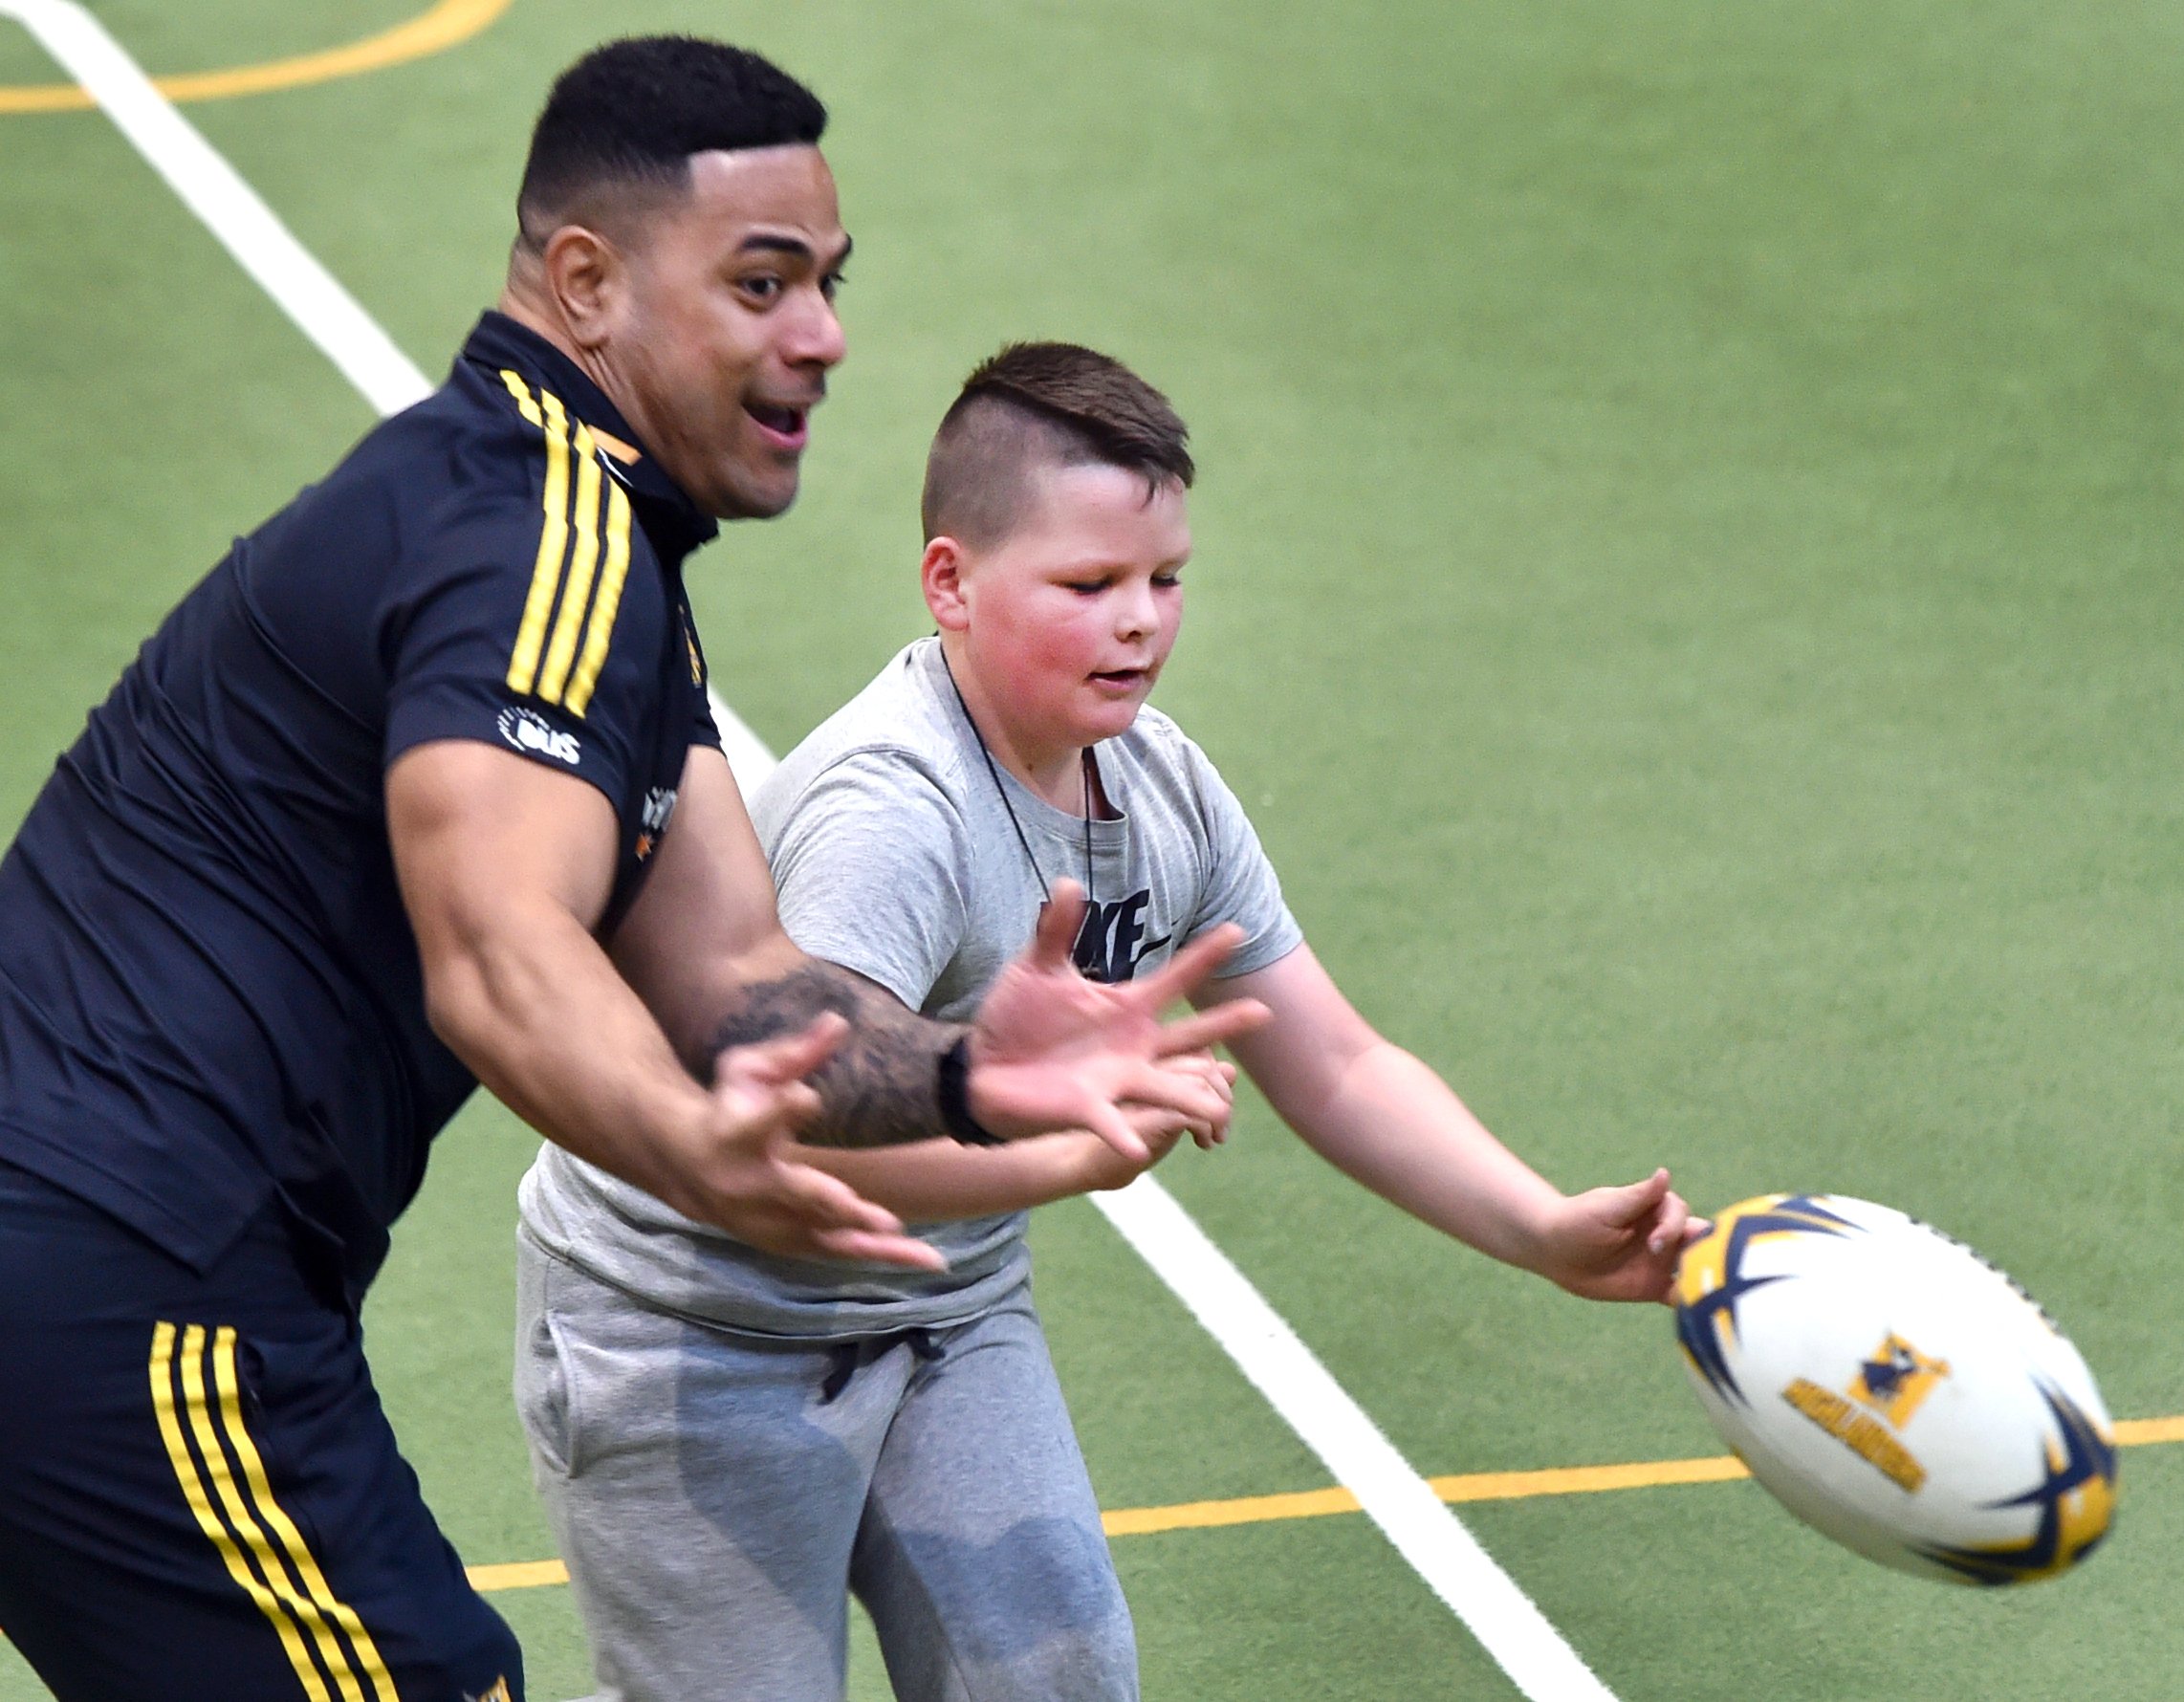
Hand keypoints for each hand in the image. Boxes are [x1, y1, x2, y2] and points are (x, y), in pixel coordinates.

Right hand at [675, 1015, 945, 1270]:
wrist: (688, 1165)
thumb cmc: (729, 1105)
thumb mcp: (749, 1069)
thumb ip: (794, 1052)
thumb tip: (838, 1022)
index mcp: (737, 1134)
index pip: (761, 1122)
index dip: (784, 1109)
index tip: (807, 1097)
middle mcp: (751, 1185)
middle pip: (795, 1196)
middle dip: (834, 1206)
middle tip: (879, 1217)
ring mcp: (768, 1221)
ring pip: (824, 1237)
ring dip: (874, 1244)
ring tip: (924, 1254)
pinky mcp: (787, 1241)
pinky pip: (838, 1251)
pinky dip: (882, 1256)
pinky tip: (930, 1260)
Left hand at [967, 882, 1269, 1160]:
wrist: (984, 1066)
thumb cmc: (1017, 1015)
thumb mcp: (1036, 966)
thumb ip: (1056, 929)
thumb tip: (1068, 882)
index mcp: (1126, 1008)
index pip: (1175, 978)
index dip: (1205, 955)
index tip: (1238, 930)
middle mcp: (1133, 1046)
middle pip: (1190, 1037)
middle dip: (1225, 1025)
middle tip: (1263, 1011)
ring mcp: (1117, 1080)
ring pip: (1169, 1091)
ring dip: (1193, 1100)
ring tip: (1220, 1108)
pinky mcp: (1088, 1109)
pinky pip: (1113, 1125)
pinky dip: (1125, 1136)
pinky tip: (1139, 1151)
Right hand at [1148, 1051, 1235, 1149]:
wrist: (1103, 1164)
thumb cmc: (1144, 1131)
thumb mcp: (1176, 1106)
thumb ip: (1199, 1085)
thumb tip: (1230, 1069)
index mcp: (1151, 1060)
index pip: (1198, 1051)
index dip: (1217, 1075)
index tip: (1218, 1103)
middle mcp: (1144, 1068)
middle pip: (1204, 1066)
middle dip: (1224, 1096)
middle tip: (1222, 1126)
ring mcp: (1143, 1088)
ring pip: (1201, 1085)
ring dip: (1220, 1115)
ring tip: (1217, 1137)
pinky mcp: (1145, 1115)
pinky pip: (1192, 1113)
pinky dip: (1206, 1129)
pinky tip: (1203, 1143)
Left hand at [1532, 1168, 1707, 1304]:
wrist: (1555, 1250)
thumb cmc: (1578, 1220)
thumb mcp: (1606, 1208)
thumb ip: (1638, 1197)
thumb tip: (1664, 1174)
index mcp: (1655, 1210)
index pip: (1681, 1215)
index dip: (1674, 1228)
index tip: (1656, 1243)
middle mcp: (1665, 1235)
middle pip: (1701, 1241)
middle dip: (1709, 1252)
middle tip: (1701, 1267)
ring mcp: (1662, 1262)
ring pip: (1697, 1268)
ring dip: (1706, 1279)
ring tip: (1709, 1293)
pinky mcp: (1655, 1287)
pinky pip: (1681, 1295)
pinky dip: (1691, 1302)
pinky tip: (1696, 1313)